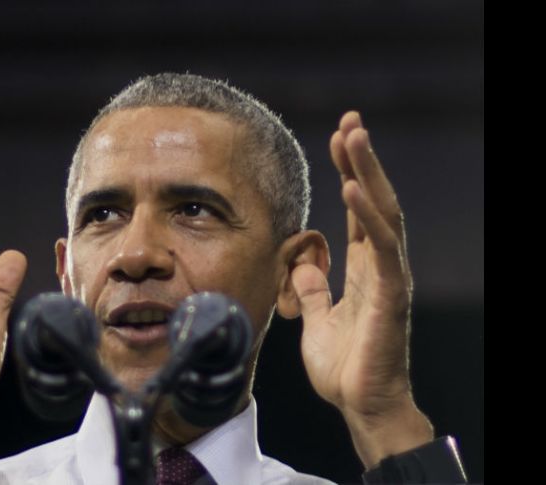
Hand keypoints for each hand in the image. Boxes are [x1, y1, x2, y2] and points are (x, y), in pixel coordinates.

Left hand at [290, 112, 432, 465]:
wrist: (361, 405)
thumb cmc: (344, 367)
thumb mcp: (315, 320)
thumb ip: (312, 290)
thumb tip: (304, 264)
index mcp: (362, 267)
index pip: (358, 209)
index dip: (349, 173)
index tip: (337, 140)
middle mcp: (380, 264)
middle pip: (374, 200)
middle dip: (361, 159)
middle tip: (351, 120)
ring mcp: (389, 277)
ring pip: (383, 213)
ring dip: (368, 173)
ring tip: (354, 135)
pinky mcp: (390, 294)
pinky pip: (381, 248)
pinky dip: (368, 216)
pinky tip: (352, 188)